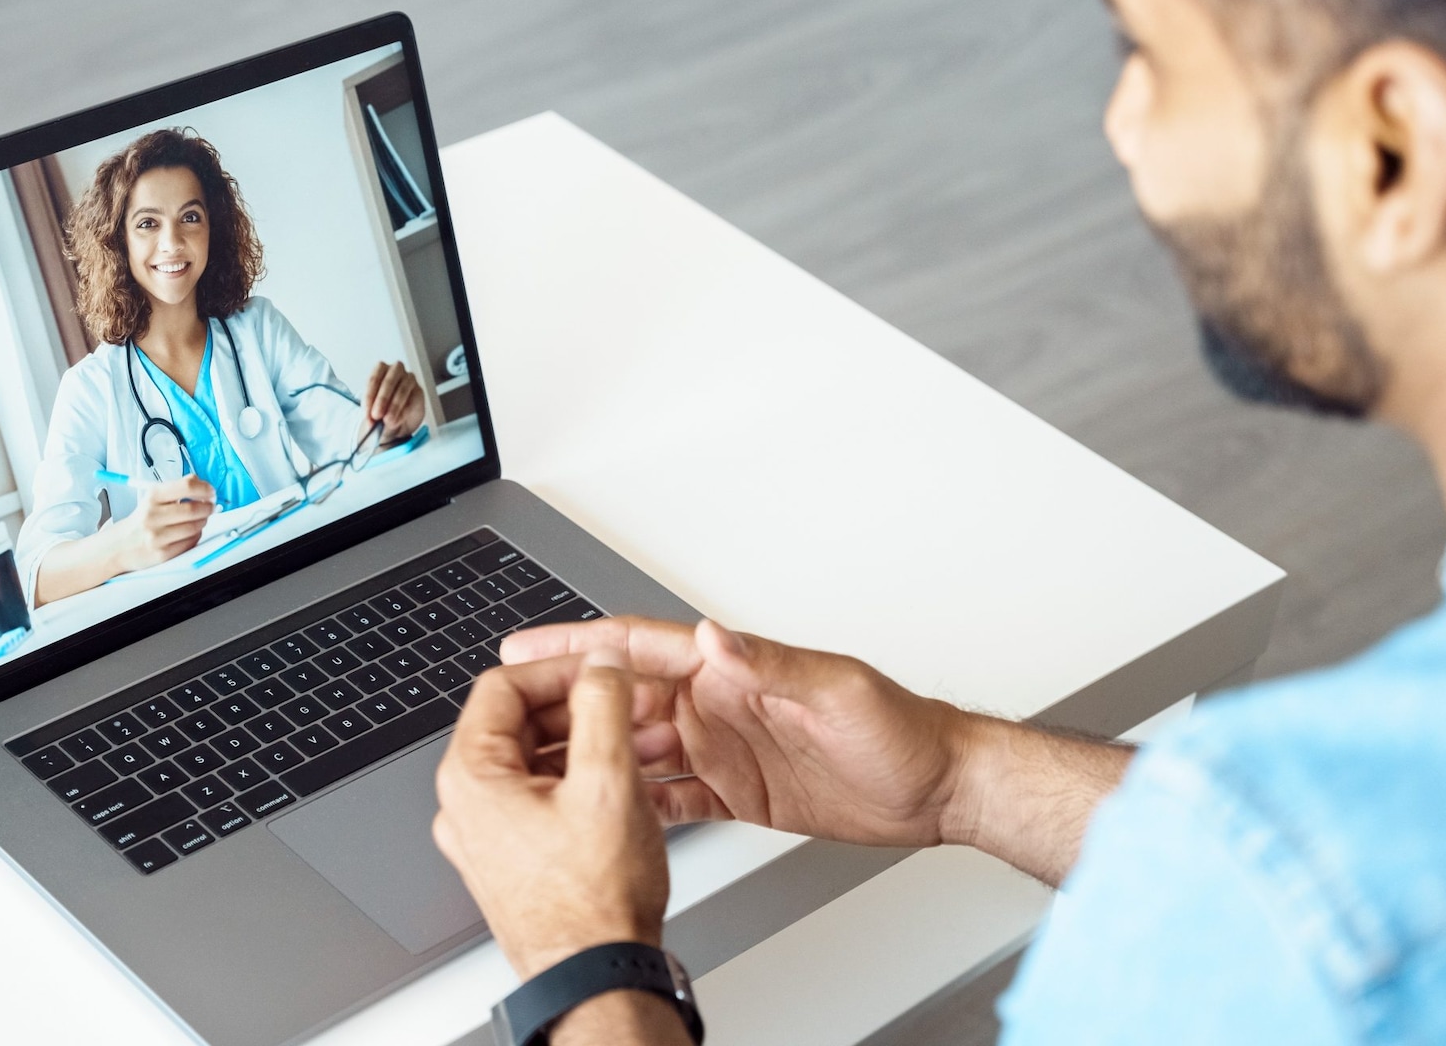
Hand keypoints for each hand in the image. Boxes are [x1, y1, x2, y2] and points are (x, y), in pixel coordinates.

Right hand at [113, 474, 214, 571]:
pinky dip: (196, 536)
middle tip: (210, 507)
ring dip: (202, 522)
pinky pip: (190, 543)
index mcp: (152, 497)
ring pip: (194, 527)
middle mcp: (153, 515)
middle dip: (207, 508)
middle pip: (193, 509)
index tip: (210, 492)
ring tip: (199, 520)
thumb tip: (204, 486)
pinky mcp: (162, 553)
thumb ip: (177, 489)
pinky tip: (189, 533)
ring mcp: (157, 536)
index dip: (205, 488)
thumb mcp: (153, 498)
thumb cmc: (142, 520)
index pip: (186, 486)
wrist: (119, 546)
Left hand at [362, 360, 425, 445]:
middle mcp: (395, 370)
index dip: (369, 397)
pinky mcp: (419, 391)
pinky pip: (412, 400)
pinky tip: (397, 420)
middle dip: (381, 400)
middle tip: (376, 415)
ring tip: (387, 421)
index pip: (373, 380)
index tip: (367, 413)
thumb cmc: (384, 406)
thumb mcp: (373, 409)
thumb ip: (372, 413)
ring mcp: (409, 379)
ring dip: (393, 407)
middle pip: (388, 382)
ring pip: (402, 390)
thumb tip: (372, 421)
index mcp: (380, 369)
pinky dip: (404, 412)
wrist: (400, 417)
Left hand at [433, 651, 669, 979]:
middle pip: (521, 722)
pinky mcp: (515, 860)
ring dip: (592, 743)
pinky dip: (585, 780)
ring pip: (538, 761)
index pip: (504, 685)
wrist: (598, 976)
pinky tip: (631, 782)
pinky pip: (544, 799)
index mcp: (472, 778)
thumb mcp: (608, 781)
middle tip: (633, 703)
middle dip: (585, 707)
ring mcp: (489, 837)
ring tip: (646, 743)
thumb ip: (603, 707)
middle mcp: (468, 806)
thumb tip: (601, 665)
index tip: (603, 669)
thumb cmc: (594, 902)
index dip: (561, 668)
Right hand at [500, 617, 969, 847]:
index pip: (640, 650)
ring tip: (532, 763)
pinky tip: (596, 809)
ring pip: (634, 747)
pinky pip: (668, 795)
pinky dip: (630, 800)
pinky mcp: (735, 793)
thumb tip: (713, 636)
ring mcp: (723, 749)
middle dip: (564, 702)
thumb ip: (772, 664)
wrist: (937, 787)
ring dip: (587, 752)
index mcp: (732, 672)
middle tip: (507, 713)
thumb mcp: (836, 691)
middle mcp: (719, 705)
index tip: (526, 645)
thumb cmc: (901, 731)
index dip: (580, 645)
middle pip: (622, 699)